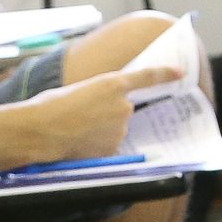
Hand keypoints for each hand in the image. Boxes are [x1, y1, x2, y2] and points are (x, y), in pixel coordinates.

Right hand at [17, 66, 176, 160]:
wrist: (41, 131)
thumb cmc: (51, 107)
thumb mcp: (77, 90)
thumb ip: (98, 97)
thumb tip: (102, 115)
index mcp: (113, 84)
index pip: (148, 76)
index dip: (166, 74)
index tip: (180, 73)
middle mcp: (122, 106)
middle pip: (122, 109)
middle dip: (106, 113)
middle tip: (81, 115)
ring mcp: (119, 129)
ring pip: (115, 129)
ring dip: (99, 129)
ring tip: (74, 129)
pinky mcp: (112, 148)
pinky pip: (108, 145)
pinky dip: (96, 145)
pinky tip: (78, 143)